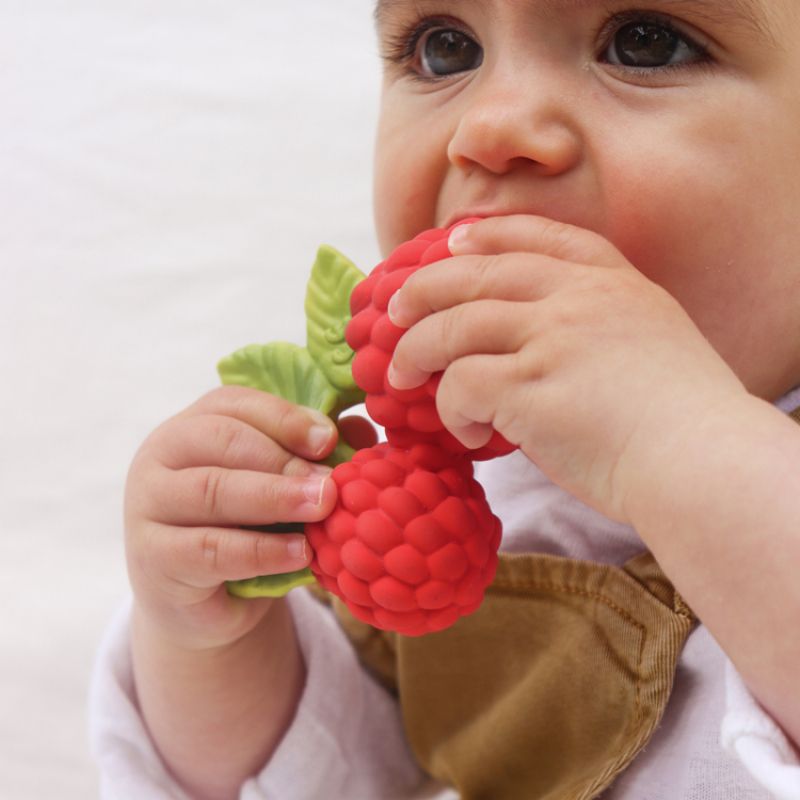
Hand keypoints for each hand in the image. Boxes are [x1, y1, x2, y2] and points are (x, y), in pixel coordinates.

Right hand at [125, 385, 343, 650]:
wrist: (207, 602)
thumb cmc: (249, 527)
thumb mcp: (281, 485)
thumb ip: (314, 452)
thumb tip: (360, 429)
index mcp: (194, 423)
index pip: (234, 403)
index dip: (284, 417)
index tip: (328, 439)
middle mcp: (163, 454)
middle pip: (220, 440)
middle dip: (282, 459)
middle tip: (330, 482)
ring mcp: (149, 505)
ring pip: (211, 490)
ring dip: (274, 498)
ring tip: (322, 508)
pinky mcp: (154, 557)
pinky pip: (209, 549)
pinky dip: (260, 549)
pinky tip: (300, 552)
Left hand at [387, 215, 745, 521]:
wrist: (702, 461)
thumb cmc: (680, 418)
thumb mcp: (650, 340)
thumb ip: (595, 324)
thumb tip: (532, 342)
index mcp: (611, 281)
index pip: (537, 235)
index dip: (486, 234)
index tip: (451, 239)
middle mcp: (577, 297)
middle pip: (477, 272)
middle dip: (424, 287)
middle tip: (394, 310)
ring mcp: (552, 337)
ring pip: (454, 324)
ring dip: (416, 349)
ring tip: (400, 375)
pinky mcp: (528, 385)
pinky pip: (461, 383)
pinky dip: (449, 408)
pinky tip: (465, 432)